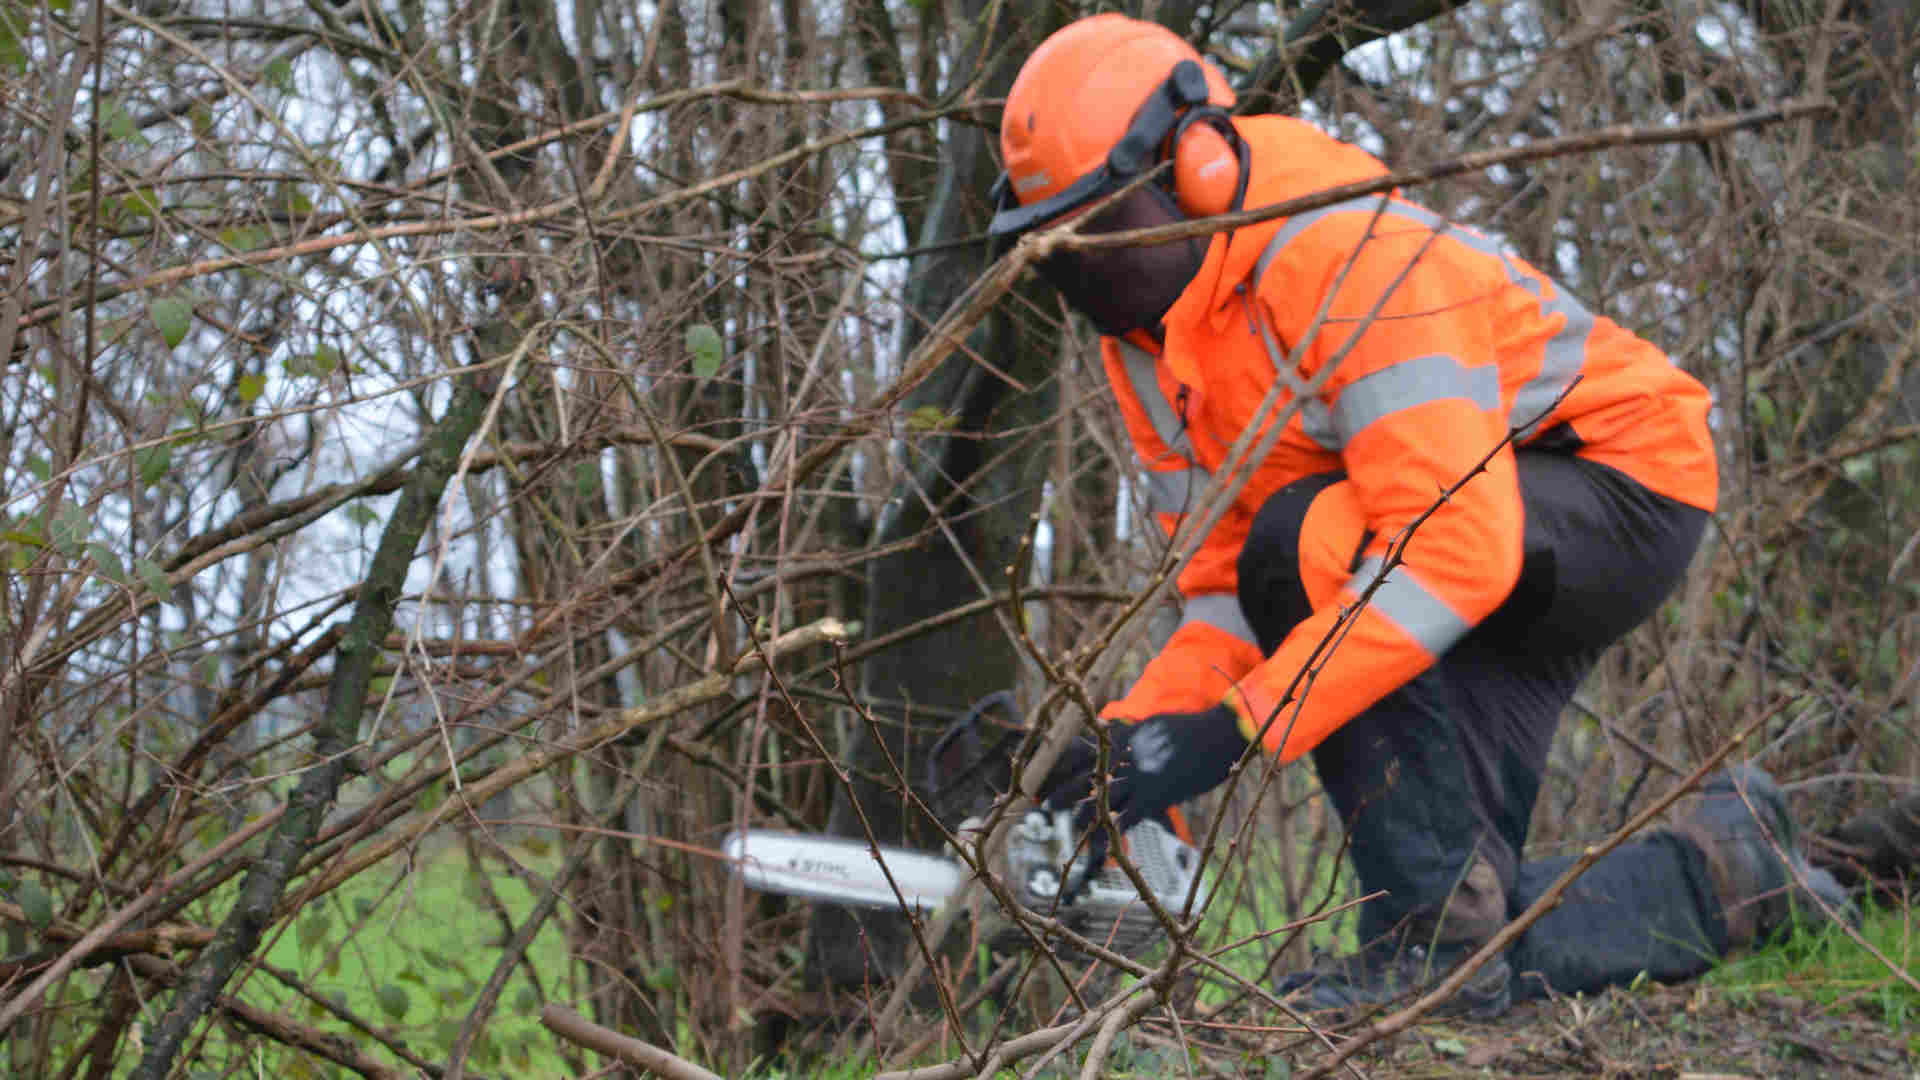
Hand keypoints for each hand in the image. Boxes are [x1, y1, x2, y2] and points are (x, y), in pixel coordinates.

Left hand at [1036, 705, 1248, 900]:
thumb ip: (1129, 733)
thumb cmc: (1187, 729)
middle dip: (1062, 792)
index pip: (1082, 751)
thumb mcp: (1150, 725)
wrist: (1216, 735)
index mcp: (1121, 738)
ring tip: (1072, 826)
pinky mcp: (1156, 796)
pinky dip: (1116, 832)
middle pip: (1084, 778)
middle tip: (1044, 805)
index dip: (1061, 765)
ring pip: (1102, 801)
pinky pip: (1129, 818)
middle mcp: (1124, 758)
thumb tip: (1113, 733)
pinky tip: (1106, 843)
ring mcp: (1138, 778)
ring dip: (1085, 817)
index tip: (1046, 773)